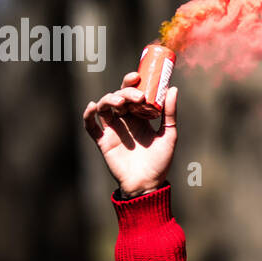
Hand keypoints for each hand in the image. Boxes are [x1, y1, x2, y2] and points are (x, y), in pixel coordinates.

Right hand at [82, 72, 177, 196]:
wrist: (148, 184)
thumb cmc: (160, 161)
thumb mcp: (169, 135)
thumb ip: (170, 113)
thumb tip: (173, 88)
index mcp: (140, 116)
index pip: (133, 94)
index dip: (132, 83)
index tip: (138, 76)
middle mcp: (125, 120)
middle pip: (118, 97)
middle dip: (125, 92)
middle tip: (137, 96)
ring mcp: (113, 130)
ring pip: (104, 107)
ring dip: (109, 100)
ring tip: (119, 103)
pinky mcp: (103, 141)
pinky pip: (91, 126)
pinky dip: (88, 115)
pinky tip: (92, 107)